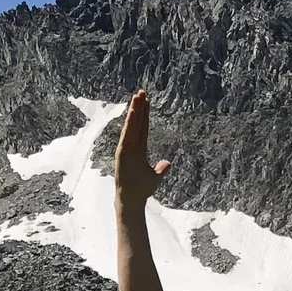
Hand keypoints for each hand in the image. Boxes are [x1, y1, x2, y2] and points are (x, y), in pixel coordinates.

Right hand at [115, 90, 168, 207]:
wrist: (133, 199)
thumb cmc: (142, 189)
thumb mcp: (156, 176)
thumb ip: (161, 168)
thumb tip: (168, 162)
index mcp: (139, 149)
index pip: (143, 127)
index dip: (145, 114)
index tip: (146, 101)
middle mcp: (132, 146)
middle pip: (137, 123)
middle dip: (139, 107)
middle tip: (142, 91)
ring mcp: (127, 148)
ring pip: (132, 125)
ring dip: (134, 110)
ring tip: (137, 96)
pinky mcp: (123, 152)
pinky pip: (127, 134)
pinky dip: (129, 122)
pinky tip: (132, 111)